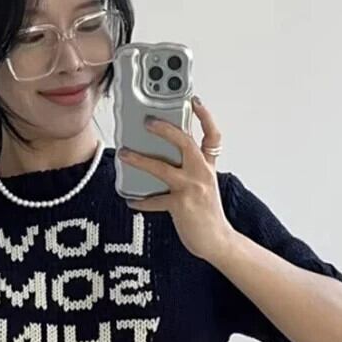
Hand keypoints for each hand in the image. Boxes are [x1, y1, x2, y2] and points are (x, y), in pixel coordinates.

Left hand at [119, 97, 233, 264]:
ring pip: (162, 168)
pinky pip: (154, 200)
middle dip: (165, 129)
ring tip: (124, 154)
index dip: (205, 116)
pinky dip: (140, 201)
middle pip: (185, 142)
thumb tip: (162, 157)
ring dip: (140, 160)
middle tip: (147, 121)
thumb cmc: (207, 213)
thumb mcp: (205, 185)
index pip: (212, 136)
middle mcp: (201, 173)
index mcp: (207, 166)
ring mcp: (191, 188)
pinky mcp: (180, 205)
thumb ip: (190, 169)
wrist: (217, 241)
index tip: (194, 100)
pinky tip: (130, 200)